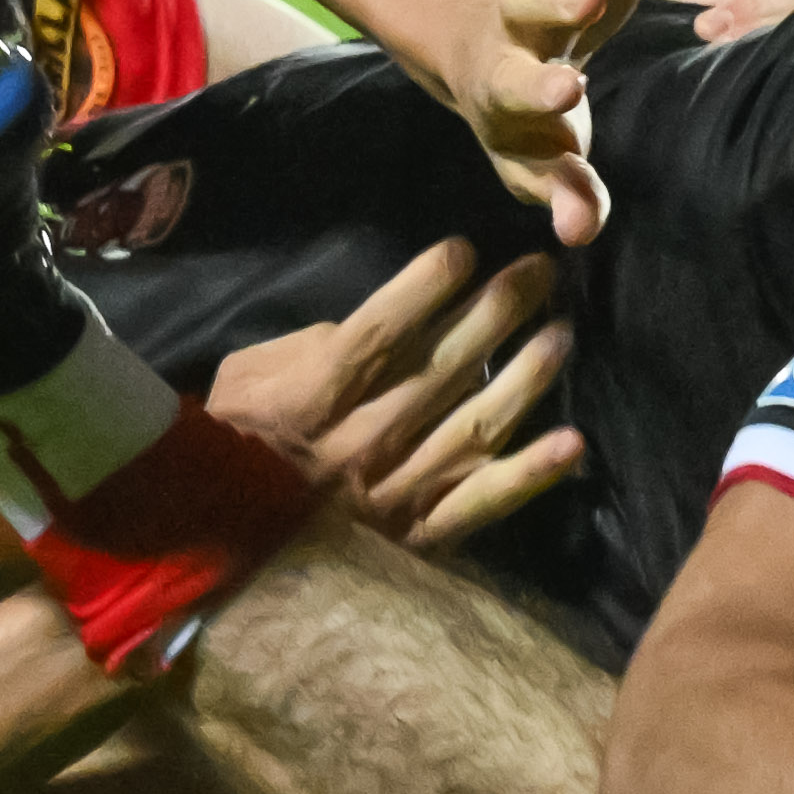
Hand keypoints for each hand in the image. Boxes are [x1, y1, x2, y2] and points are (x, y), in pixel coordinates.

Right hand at [206, 237, 582, 550]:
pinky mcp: (419, 534)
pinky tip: (570, 443)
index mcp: (312, 399)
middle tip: (540, 272)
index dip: (424, 288)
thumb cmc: (240, 439)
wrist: (224, 542)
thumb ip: (314, 346)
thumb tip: (387, 325)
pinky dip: (529, 474)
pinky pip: (481, 503)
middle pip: (441, 369)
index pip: (380, 334)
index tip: (465, 251)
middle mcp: (360, 444)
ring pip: (473, 427)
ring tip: (560, 335)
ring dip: (526, 378)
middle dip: (497, 311)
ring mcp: (395, 493)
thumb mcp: (250, 376)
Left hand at [466, 0, 697, 245]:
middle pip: (539, 6)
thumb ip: (559, 193)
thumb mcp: (528, 161)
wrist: (485, 40)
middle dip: (562, 1)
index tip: (565, 91)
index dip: (541, 90)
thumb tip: (579, 235)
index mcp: (503, 83)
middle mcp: (523, 27)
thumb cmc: (520, 120)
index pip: (520, 86)